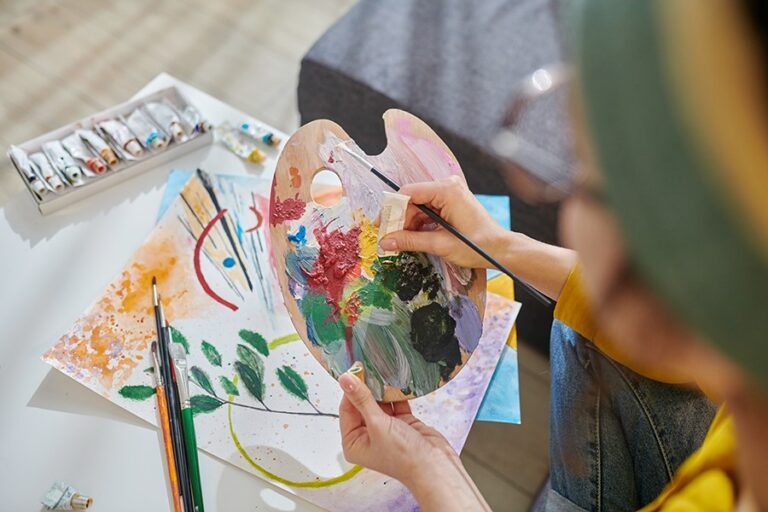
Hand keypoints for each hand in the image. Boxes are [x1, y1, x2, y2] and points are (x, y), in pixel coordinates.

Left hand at [338, 370, 490, 510]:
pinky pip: (395, 403)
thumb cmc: (403, 456)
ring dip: (381, 388)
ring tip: (381, 367)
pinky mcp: (402, 423)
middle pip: (362, 404)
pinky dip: (396, 393)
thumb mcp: (377, 424)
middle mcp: (368, 436)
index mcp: (354, 443)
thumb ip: (362, 399)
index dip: (350, 390)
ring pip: (379, 402)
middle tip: (368, 364)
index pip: (346, 410)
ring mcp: (385, 429)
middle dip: (366, 387)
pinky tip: (395, 379)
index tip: (354, 368)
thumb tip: (345, 379)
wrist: (435, 466)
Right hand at [378, 176, 508, 268]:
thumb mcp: (440, 245)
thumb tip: (386, 242)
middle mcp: (447, 186)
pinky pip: (427, 210)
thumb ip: (410, 241)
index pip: (408, 193)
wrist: (500, 249)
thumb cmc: (478, 245)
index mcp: (447, 191)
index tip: (381, 226)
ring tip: (402, 242)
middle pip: (412, 199)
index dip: (391, 210)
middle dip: (399, 220)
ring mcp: (449, 193)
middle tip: (389, 239)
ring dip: (408, 224)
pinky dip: (419, 224)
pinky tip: (414, 238)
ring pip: (418, 206)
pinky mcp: (450, 202)